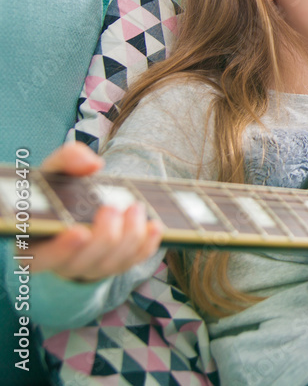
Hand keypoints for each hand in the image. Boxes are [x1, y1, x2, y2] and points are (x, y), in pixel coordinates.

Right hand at [26, 143, 162, 282]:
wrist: (79, 204)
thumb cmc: (62, 188)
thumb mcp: (58, 170)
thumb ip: (68, 159)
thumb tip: (92, 163)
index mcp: (35, 242)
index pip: (41, 258)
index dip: (61, 250)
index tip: (80, 232)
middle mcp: (61, 262)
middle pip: (83, 263)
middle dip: (103, 236)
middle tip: (112, 208)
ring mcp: (90, 267)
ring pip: (111, 265)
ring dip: (128, 237)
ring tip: (135, 208)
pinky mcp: (115, 264)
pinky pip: (133, 262)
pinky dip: (146, 245)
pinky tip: (154, 226)